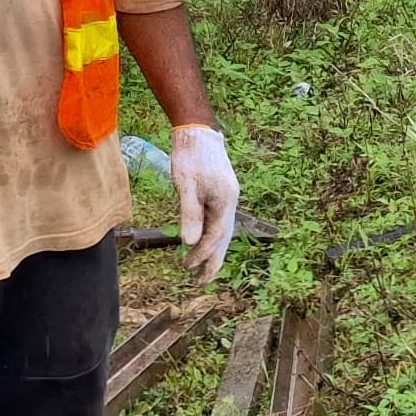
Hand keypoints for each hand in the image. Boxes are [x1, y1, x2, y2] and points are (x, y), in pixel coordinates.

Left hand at [168, 122, 238, 280]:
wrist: (198, 131)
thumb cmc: (190, 156)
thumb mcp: (186, 185)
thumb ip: (189, 214)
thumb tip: (189, 243)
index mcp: (224, 202)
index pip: (215, 236)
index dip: (202, 254)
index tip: (187, 267)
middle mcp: (230, 202)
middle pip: (224, 240)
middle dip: (212, 262)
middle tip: (201, 283)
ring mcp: (227, 198)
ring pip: (222, 232)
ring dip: (212, 252)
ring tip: (201, 271)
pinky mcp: (221, 194)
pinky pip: (219, 222)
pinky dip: (212, 237)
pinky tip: (203, 243)